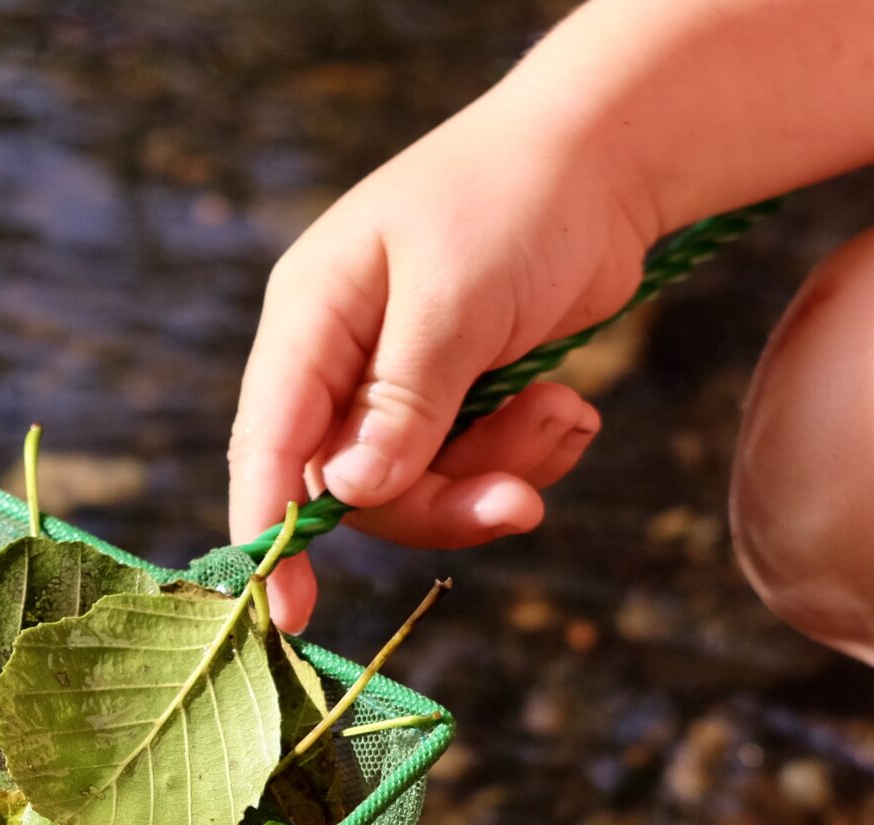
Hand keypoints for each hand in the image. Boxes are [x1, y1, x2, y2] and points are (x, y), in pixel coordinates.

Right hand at [228, 86, 661, 628]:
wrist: (605, 161)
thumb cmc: (514, 203)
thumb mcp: (455, 298)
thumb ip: (403, 401)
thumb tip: (349, 494)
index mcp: (311, 319)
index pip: (268, 444)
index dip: (270, 532)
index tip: (285, 615)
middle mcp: (344, 360)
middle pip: (358, 490)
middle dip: (443, 502)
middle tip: (520, 501)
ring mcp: (403, 383)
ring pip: (425, 489)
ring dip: (501, 472)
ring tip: (562, 416)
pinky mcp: (461, 399)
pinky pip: (476, 470)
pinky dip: (529, 454)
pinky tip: (567, 407)